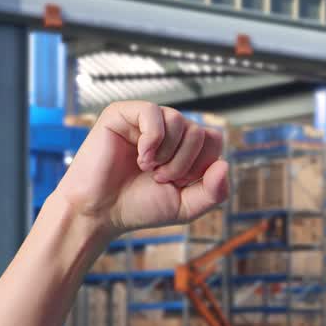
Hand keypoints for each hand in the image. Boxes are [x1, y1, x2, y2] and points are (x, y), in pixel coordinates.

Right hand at [51, 101, 229, 235]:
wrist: (101, 212)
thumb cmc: (139, 206)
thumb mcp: (186, 207)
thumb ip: (214, 192)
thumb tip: (224, 165)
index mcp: (184, 147)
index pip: (214, 140)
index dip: (203, 165)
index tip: (181, 183)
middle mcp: (168, 130)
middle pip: (199, 131)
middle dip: (184, 163)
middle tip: (161, 178)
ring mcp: (145, 120)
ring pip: (180, 121)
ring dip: (167, 154)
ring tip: (148, 169)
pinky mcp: (122, 114)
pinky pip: (153, 113)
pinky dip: (152, 140)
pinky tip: (140, 157)